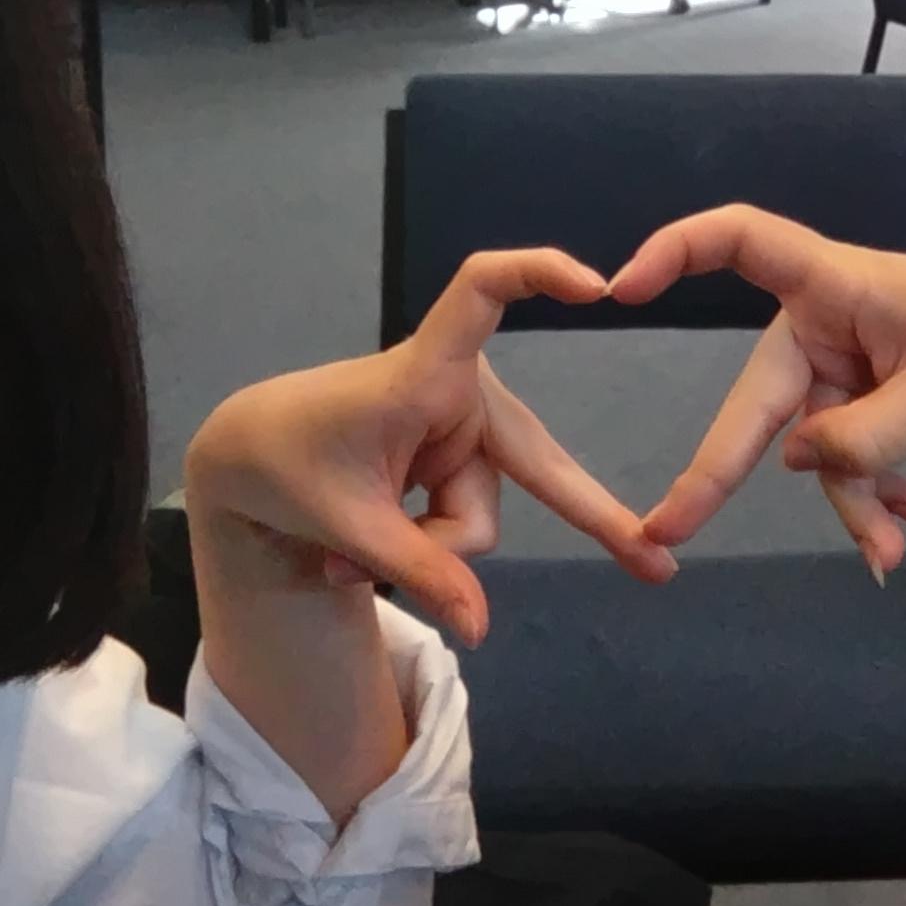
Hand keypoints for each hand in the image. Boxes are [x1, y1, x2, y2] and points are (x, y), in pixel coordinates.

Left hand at [180, 249, 670, 648]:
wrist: (249, 460)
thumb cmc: (286, 465)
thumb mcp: (347, 526)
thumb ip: (419, 572)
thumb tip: (480, 631)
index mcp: (423, 373)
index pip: (482, 291)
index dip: (538, 274)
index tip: (596, 286)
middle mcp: (459, 390)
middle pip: (531, 463)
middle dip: (586, 518)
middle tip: (655, 566)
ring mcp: (462, 425)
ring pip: (483, 511)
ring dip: (429, 547)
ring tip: (347, 558)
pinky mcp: (457, 452)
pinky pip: (466, 514)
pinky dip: (425, 542)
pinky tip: (367, 554)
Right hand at [613, 205, 905, 575]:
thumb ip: (868, 438)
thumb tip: (795, 464)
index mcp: (837, 283)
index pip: (740, 239)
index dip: (676, 252)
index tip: (620, 288)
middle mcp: (824, 320)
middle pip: (758, 396)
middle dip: (722, 470)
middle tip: (664, 535)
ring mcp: (840, 365)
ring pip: (807, 445)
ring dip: (846, 500)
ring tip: (894, 547)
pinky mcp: (860, 402)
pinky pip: (840, 458)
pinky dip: (867, 497)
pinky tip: (902, 526)